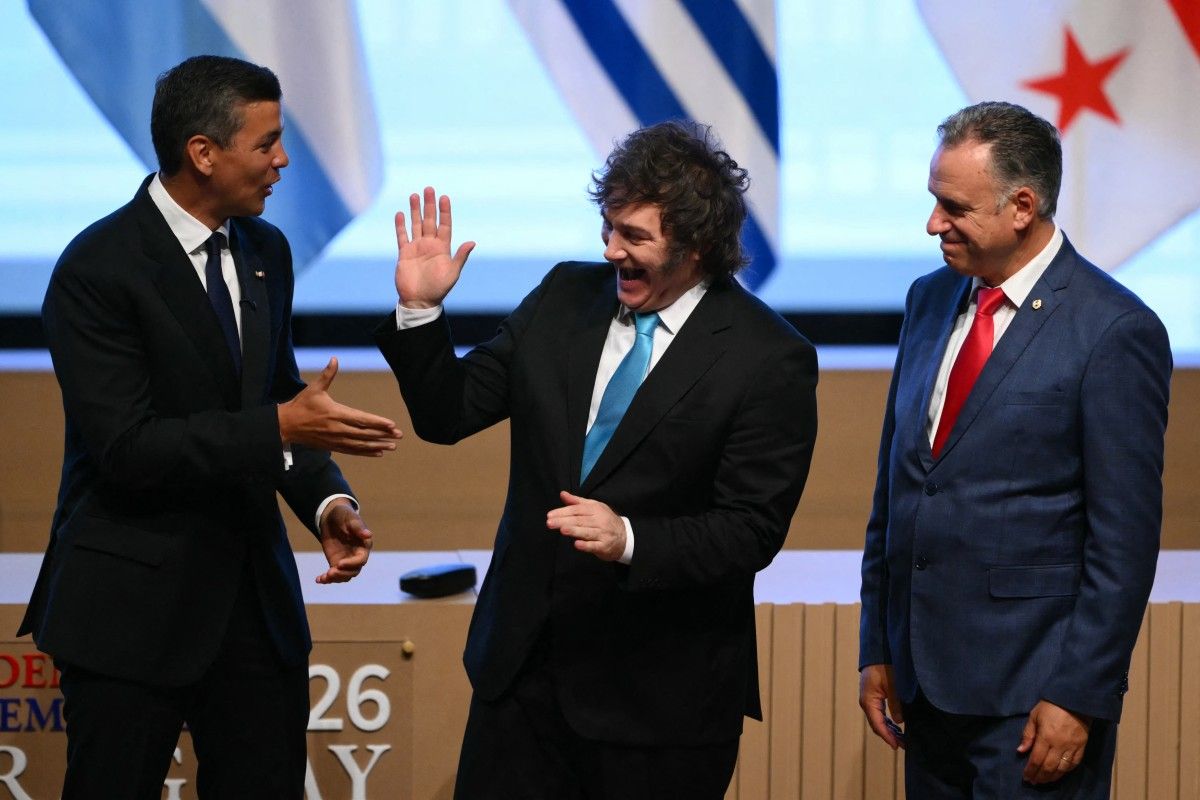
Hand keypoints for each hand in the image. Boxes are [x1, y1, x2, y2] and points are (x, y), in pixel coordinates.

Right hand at [278, 357, 402, 455]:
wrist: (286, 425)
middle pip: (364, 433)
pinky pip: (352, 451)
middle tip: (399, 436)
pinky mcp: (332, 446)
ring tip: (393, 446)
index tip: (391, 424)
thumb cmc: (301, 405)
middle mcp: (338, 428)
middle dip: (383, 435)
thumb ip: (327, 375)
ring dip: (377, 445)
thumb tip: (334, 359)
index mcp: (335, 413)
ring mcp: (335, 439)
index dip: (377, 422)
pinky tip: (378, 453)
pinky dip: (366, 452)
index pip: (361, 419)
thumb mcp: (314, 388)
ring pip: (360, 444)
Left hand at [315, 499, 372, 583]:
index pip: (361, 560)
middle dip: (342, 574)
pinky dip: (327, 579)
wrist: (331, 517)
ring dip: (335, 579)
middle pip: (354, 571)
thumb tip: (368, 534)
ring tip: (323, 577)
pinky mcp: (336, 562)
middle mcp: (357, 555)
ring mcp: (346, 560)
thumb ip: (358, 527)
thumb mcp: (350, 519)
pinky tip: (318, 579)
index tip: (339, 564)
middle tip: (330, 572)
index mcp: (363, 546)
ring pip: (344, 576)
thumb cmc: (343, 515)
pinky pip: (334, 574)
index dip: (352, 564)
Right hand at [394, 186, 475, 308]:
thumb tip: (472, 242)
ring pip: (416, 224)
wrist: (419, 301)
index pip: (444, 225)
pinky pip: (402, 236)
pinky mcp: (404, 253)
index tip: (444, 197)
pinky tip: (400, 214)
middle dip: (429, 205)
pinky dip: (400, 225)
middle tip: (428, 189)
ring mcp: (417, 248)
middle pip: (430, 220)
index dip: (444, 211)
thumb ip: (460, 256)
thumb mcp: (452, 272)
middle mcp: (430, 245)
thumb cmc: (438, 288)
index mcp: (443, 248)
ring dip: (415, 210)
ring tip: (414, 195)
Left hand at [546, 490, 625, 560]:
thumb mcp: (594, 507)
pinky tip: (577, 544)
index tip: (550, 515)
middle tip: (550, 523)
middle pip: (579, 520)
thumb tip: (562, 494)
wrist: (625, 536)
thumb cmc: (605, 520)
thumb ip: (577, 502)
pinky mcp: (604, 546)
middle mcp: (599, 521)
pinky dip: (586, 545)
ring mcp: (603, 534)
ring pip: (586, 532)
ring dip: (574, 531)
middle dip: (564, 521)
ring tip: (562, 529)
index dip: (563, 512)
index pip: (577, 510)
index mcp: (595, 509)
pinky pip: (594, 546)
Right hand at [859, 664, 904, 749]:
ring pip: (878, 720)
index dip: (887, 736)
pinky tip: (896, 726)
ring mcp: (868, 699)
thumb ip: (896, 704)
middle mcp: (866, 702)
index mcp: (868, 701)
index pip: (878, 724)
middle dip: (889, 736)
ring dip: (889, 729)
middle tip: (903, 745)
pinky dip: (887, 721)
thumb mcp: (893, 685)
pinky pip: (879, 713)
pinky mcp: (873, 696)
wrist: (878, 651)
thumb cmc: (884, 666)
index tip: (897, 746)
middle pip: (877, 724)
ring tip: (902, 739)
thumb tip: (899, 722)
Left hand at [1017, 700, 1089, 783]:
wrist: (1074, 700)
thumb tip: (1020, 751)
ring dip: (1052, 777)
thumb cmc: (1051, 706)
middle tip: (1033, 781)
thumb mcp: (1034, 716)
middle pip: (1049, 767)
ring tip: (1044, 780)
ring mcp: (1072, 747)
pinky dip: (1066, 771)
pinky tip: (1059, 774)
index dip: (1030, 770)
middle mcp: (1059, 745)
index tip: (1026, 777)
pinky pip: (1074, 764)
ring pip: (1062, 769)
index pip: (1036, 759)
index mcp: (1046, 737)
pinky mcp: (1082, 747)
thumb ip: (1027, 734)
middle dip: (1040, 776)